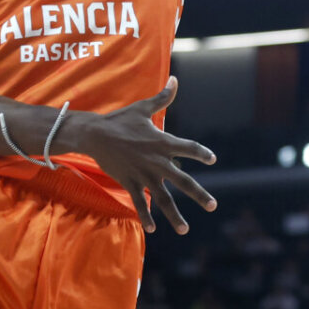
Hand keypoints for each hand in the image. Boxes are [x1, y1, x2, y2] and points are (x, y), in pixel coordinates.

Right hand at [77, 76, 216, 234]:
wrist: (95, 134)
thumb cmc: (120, 119)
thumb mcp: (143, 107)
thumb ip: (162, 97)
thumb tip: (175, 78)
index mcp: (162, 142)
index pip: (189, 148)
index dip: (201, 153)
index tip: (212, 158)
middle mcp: (157, 161)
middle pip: (183, 180)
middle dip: (199, 194)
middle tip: (213, 205)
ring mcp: (144, 174)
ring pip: (163, 199)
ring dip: (175, 215)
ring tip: (185, 229)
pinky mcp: (130, 182)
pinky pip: (140, 203)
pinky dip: (146, 217)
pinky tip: (154, 229)